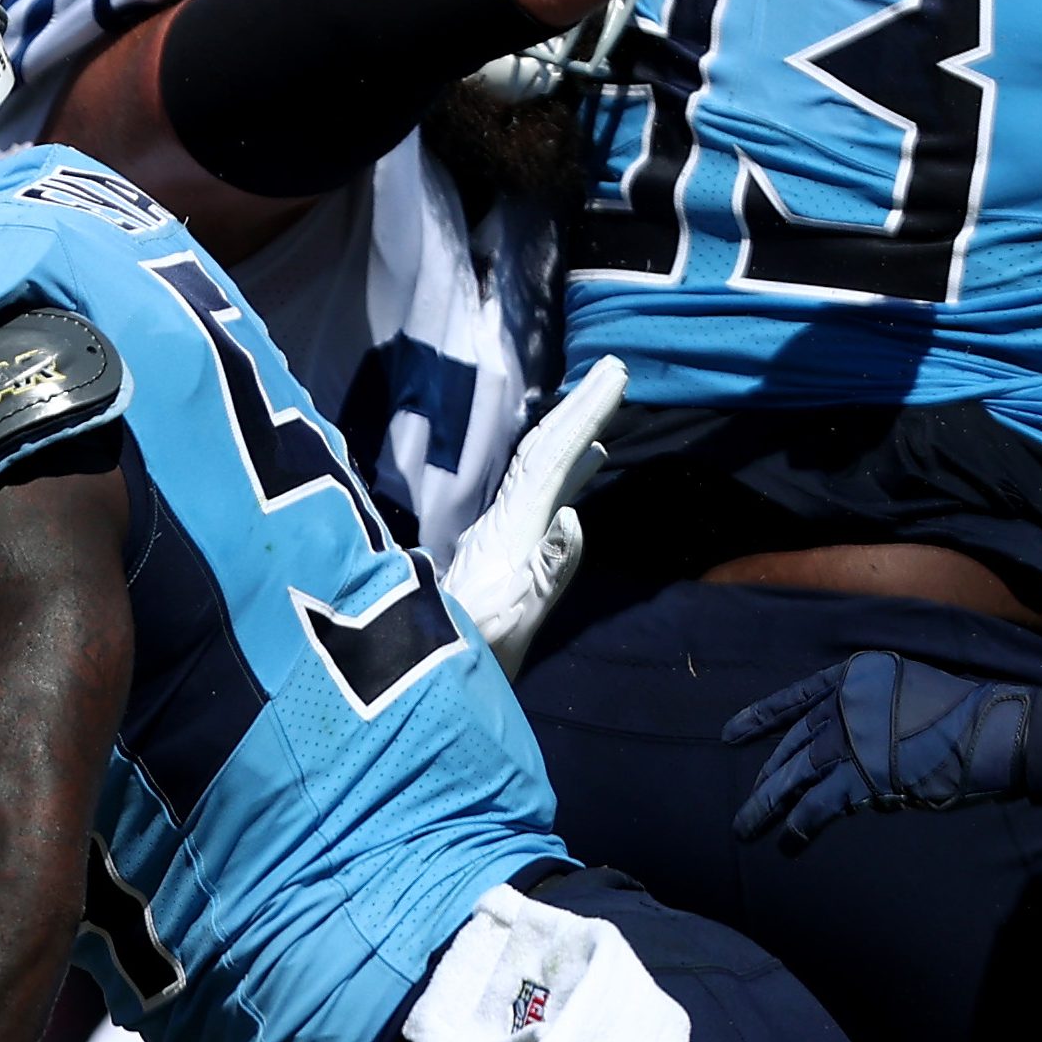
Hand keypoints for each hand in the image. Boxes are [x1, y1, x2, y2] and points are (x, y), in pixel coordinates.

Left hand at [437, 356, 623, 677]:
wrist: (427, 672)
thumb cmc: (477, 650)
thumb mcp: (517, 617)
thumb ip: (549, 569)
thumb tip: (573, 517)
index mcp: (511, 528)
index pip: (552, 458)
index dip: (584, 416)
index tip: (614, 377)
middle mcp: (503, 518)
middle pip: (543, 449)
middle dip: (579, 407)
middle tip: (614, 368)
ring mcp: (500, 529)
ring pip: (539, 465)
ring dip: (572, 430)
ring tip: (603, 402)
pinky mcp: (501, 545)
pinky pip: (540, 491)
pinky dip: (568, 468)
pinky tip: (588, 463)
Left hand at [725, 650, 1037, 844]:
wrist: (997, 732)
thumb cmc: (961, 716)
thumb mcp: (906, 690)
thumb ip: (868, 709)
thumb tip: (831, 747)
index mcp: (856, 675)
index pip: (797, 697)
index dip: (761, 718)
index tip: (729, 735)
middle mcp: (847, 701)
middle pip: (795, 744)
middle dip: (767, 776)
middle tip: (747, 801)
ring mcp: (854, 737)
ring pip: (795, 775)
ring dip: (766, 805)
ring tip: (745, 828)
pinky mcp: (864, 775)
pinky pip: (819, 804)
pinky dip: (800, 825)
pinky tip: (788, 842)